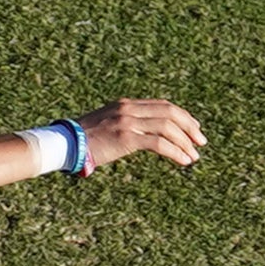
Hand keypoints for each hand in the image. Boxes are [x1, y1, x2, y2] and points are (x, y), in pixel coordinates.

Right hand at [75, 97, 203, 171]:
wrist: (63, 144)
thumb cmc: (81, 140)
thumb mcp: (105, 126)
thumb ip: (124, 125)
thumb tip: (142, 136)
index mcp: (125, 104)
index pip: (162, 105)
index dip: (182, 116)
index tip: (193, 128)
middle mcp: (128, 109)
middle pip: (170, 113)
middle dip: (190, 127)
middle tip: (201, 142)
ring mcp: (127, 122)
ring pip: (168, 127)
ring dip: (185, 142)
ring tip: (194, 156)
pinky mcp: (126, 138)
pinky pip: (159, 144)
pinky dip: (176, 152)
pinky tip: (184, 161)